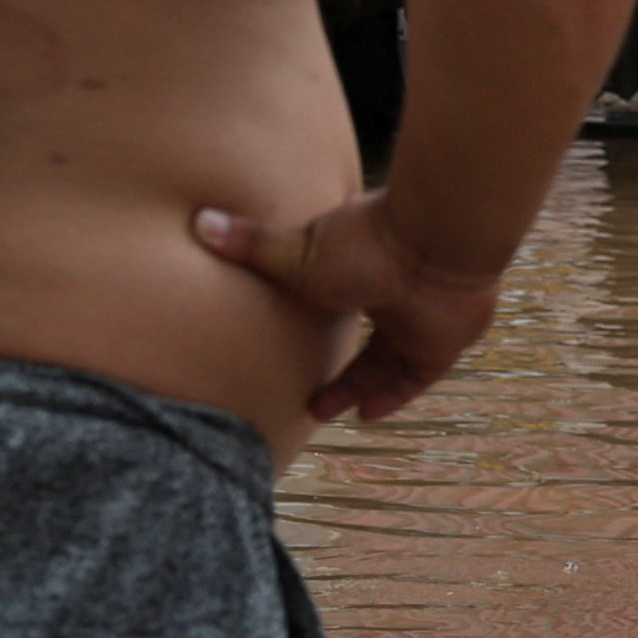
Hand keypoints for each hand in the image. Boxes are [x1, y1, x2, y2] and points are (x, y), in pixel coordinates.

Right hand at [194, 192, 506, 422]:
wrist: (433, 250)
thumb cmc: (364, 244)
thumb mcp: (296, 252)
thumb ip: (251, 245)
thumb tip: (198, 222)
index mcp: (355, 265)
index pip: (332, 293)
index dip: (311, 313)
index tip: (286, 332)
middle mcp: (386, 294)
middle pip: (359, 337)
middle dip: (334, 364)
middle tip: (305, 391)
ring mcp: (416, 321)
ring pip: (385, 362)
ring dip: (356, 387)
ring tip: (321, 411)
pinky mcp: (439, 345)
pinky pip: (415, 378)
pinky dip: (393, 396)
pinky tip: (367, 415)